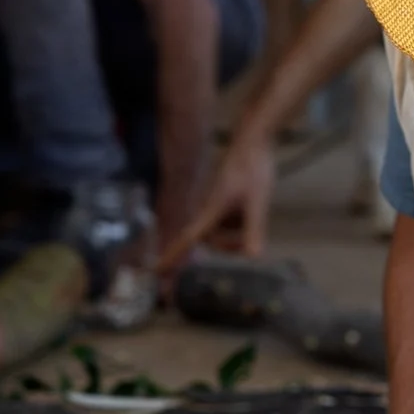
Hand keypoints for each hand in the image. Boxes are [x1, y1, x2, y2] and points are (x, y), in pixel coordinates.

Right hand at [163, 133, 274, 272]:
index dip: (172, 255)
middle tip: (254, 234)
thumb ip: (255, 229)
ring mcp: (218, 206)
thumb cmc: (253, 169)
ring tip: (253, 205)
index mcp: (212, 210)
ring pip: (228, 232)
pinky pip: (234, 221)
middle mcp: (211, 210)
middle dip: (234, 243)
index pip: (188, 239)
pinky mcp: (226, 202)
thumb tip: (254, 257)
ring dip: (242, 229)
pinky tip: (252, 200)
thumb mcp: (258, 202)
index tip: (155, 270)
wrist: (253, 143)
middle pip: (217, 242)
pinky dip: (245, 219)